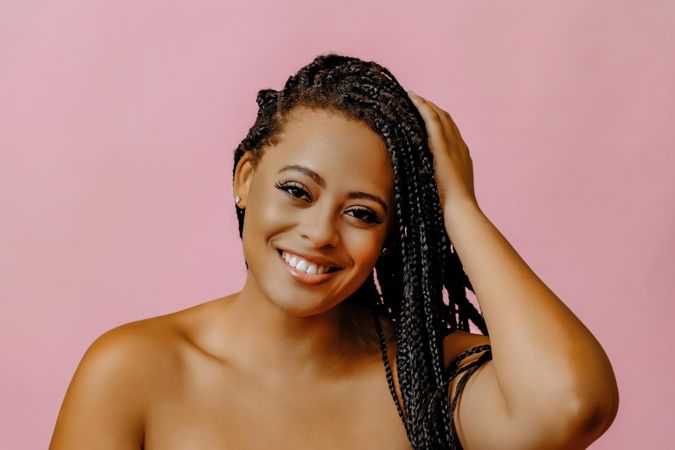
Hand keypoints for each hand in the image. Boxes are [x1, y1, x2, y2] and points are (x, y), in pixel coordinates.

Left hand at [407, 90, 478, 211]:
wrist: (460, 211)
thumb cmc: (451, 209)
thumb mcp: (445, 191)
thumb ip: (437, 184)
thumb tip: (425, 186)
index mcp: (461, 156)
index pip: (449, 132)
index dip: (438, 120)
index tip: (425, 113)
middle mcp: (460, 146)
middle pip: (446, 119)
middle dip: (431, 108)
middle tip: (415, 99)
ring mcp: (453, 145)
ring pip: (439, 115)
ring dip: (425, 103)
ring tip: (411, 95)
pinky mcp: (443, 147)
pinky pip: (432, 120)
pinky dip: (422, 106)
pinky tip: (412, 99)